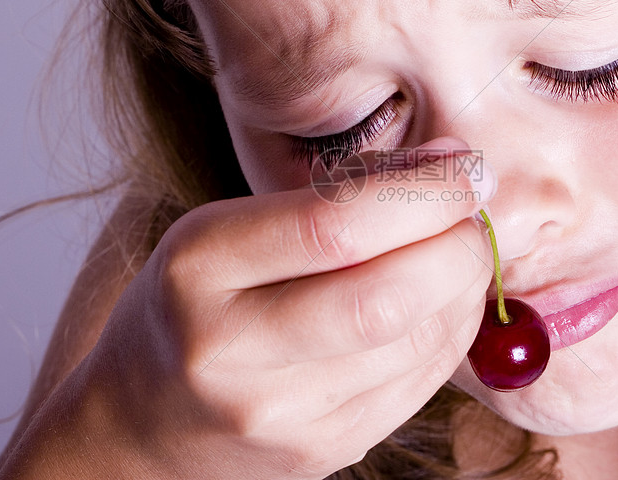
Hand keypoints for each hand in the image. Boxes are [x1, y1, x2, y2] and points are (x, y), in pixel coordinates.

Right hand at [1, 142, 495, 479]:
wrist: (145, 420)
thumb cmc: (196, 303)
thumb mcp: (228, 230)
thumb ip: (331, 197)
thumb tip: (447, 166)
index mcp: (199, 268)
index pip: (332, 224)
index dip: (421, 192)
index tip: (465, 166)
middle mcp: (232, 351)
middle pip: (384, 298)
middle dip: (458, 246)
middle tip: (472, 213)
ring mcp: (280, 415)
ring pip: (415, 344)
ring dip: (464, 287)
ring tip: (460, 252)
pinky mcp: (324, 450)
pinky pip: (419, 385)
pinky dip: (453, 332)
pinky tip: (445, 302)